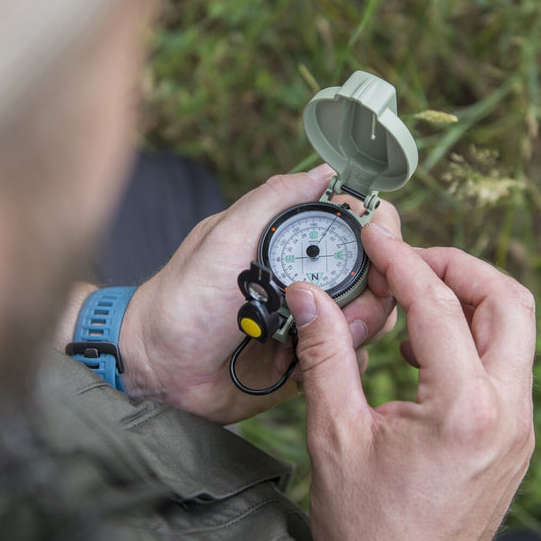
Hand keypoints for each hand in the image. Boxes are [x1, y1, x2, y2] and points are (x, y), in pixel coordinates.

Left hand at [117, 165, 400, 423]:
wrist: (159, 370)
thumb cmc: (182, 300)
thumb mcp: (223, 238)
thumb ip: (270, 201)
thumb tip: (323, 170)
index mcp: (294, 243)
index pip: (359, 228)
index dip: (381, 235)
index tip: (382, 248)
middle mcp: (312, 280)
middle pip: (379, 277)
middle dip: (378, 292)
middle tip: (351, 311)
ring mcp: (313, 324)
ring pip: (371, 320)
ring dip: (359, 328)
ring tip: (322, 339)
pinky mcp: (309, 365)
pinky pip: (348, 363)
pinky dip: (343, 363)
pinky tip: (314, 365)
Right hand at [286, 225, 535, 540]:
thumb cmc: (369, 534)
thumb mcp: (334, 437)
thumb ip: (326, 356)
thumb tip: (310, 295)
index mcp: (465, 410)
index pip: (438, 305)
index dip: (402, 260)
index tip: (375, 234)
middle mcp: (508, 413)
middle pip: (508, 300)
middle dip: (458, 266)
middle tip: (408, 258)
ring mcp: (520, 429)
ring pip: (515, 331)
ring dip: (470, 299)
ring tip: (414, 296)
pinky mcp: (515, 442)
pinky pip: (508, 365)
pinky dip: (474, 337)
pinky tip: (426, 348)